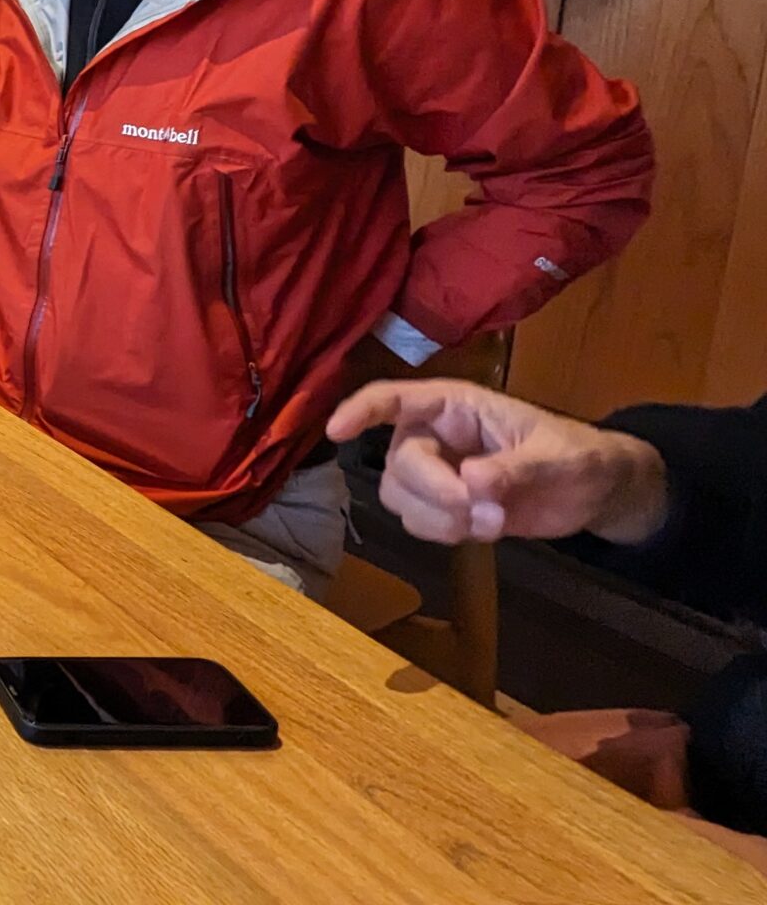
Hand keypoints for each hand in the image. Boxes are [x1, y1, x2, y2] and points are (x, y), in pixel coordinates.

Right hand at [327, 379, 668, 545]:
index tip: (336, 431)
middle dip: (435, 492)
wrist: (596, 495)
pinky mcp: (441, 506)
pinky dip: (445, 533)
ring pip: (399, 497)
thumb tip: (473, 481)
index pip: (395, 399)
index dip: (361, 411)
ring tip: (492, 522)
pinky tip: (482, 530)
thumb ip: (516, 468)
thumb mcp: (559, 459)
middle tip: (481, 511)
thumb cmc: (580, 458)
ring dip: (441, 518)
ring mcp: (433, 473)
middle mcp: (433, 435)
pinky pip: (416, 523)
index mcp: (456, 406)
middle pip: (398, 463)